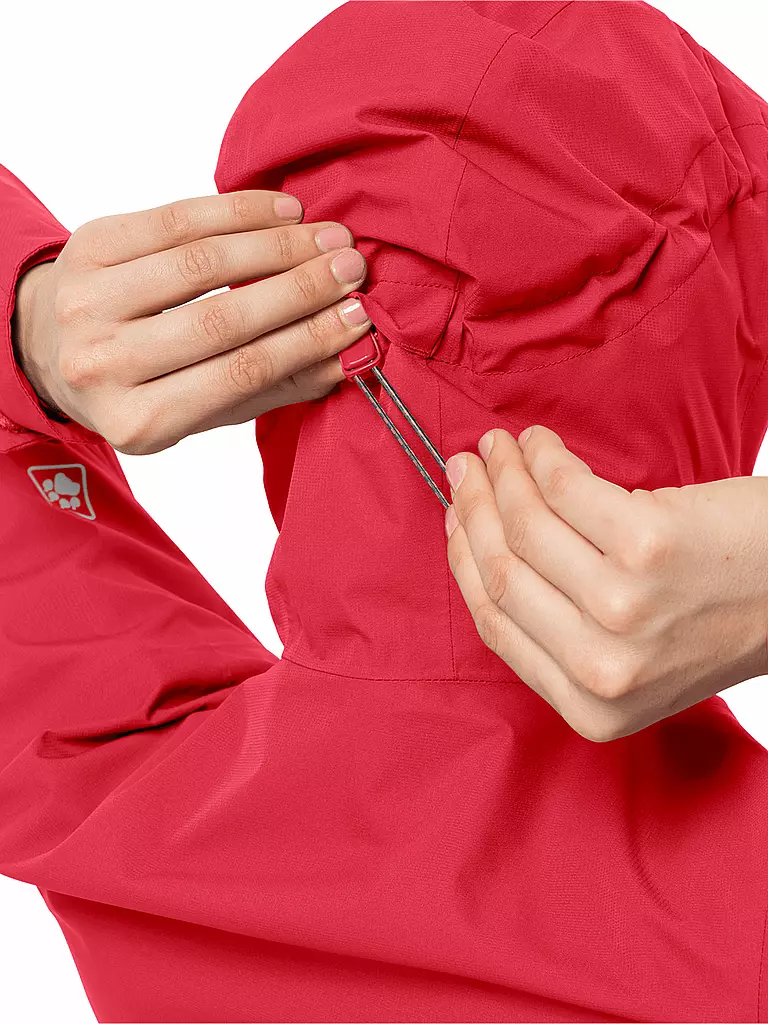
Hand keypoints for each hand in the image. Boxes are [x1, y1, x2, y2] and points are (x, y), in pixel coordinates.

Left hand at [11, 191, 370, 452]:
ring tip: (327, 237)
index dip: (305, 342)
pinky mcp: (88, 247)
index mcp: (135, 421)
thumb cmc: (146, 388)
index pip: (238, 375)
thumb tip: (349, 357)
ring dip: (275, 246)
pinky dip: (237, 212)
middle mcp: (101, 364)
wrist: (57, 348)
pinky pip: (174, 219)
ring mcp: (87, 301)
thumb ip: (273, 387)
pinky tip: (284, 211)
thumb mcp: (204, 409)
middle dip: (299, 290)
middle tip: (352, 269)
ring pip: (199, 263)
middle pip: (220, 319)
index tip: (358, 317)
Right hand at [444, 425, 767, 741]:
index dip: (467, 561)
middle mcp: (604, 668)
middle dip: (473, 510)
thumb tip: (484, 551)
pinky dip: (543, 457)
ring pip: (527, 527)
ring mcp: (625, 608)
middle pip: (503, 572)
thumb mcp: (636, 659)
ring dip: (504, 475)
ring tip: (502, 448)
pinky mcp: (649, 547)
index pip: (497, 624)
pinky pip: (566, 489)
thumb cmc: (725, 614)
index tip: (457, 518)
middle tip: (466, 468)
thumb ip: (563, 631)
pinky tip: (541, 444)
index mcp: (592, 707)